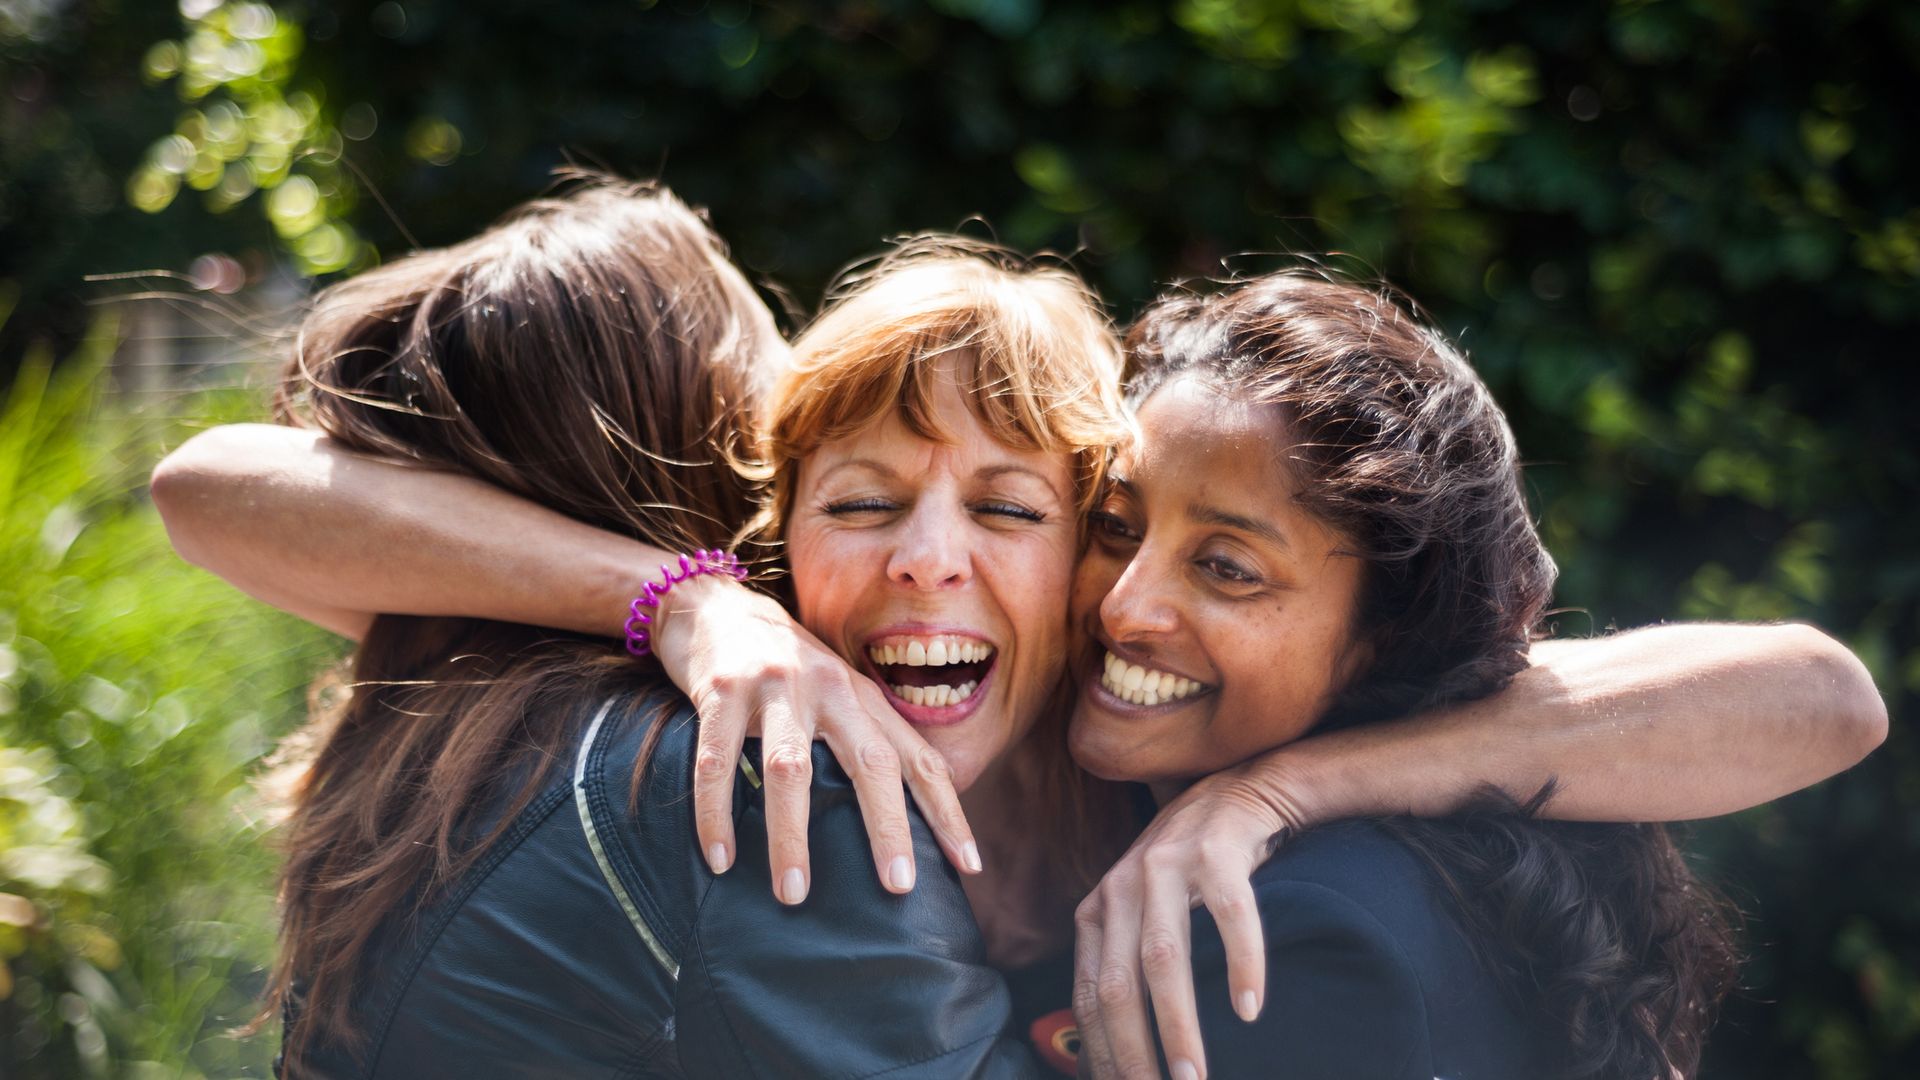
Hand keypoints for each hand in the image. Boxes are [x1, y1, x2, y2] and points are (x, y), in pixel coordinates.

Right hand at [649, 574, 980, 903]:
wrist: (715, 607)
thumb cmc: (784, 670)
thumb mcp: (835, 695)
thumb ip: (864, 743)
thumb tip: (900, 826)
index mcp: (863, 698)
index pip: (919, 759)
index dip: (948, 811)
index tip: (970, 866)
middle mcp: (829, 689)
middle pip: (870, 763)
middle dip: (888, 826)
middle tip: (899, 886)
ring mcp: (776, 687)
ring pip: (791, 770)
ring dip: (792, 835)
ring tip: (793, 894)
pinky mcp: (722, 691)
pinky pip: (717, 762)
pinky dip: (716, 814)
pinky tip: (720, 860)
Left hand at [1073, 765, 1309, 1079]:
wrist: (1239, 792)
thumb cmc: (1189, 872)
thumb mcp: (1141, 914)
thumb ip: (1122, 967)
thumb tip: (1110, 1052)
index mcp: (1097, 911)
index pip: (1087, 997)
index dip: (1101, 1053)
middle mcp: (1121, 886)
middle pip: (1117, 985)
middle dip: (1134, 1052)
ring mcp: (1167, 864)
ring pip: (1163, 957)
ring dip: (1178, 1025)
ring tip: (1195, 1076)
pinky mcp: (1216, 850)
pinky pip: (1229, 914)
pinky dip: (1240, 964)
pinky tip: (1249, 1008)